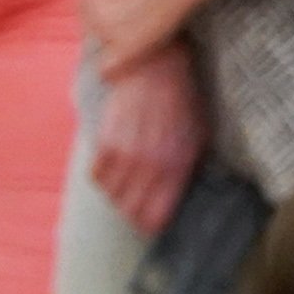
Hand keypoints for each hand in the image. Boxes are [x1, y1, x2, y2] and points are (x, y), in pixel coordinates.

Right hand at [90, 45, 204, 235]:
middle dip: (134, 215)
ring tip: (124, 192)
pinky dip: (103, 180)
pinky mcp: (106, 142)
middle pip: (132, 210)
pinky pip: (97, 176)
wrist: (153, 67)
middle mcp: (151, 165)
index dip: (152, 225)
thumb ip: (186, 165)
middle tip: (135, 213)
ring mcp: (127, 155)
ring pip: (113, 196)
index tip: (151, 227)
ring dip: (118, 197)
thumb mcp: (196, 134)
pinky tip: (112, 173)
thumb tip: (175, 193)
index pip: (158, 215)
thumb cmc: (179, 99)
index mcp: (178, 165)